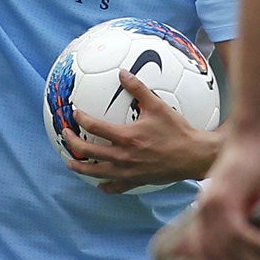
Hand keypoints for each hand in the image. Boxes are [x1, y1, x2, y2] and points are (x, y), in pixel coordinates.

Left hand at [63, 70, 217, 193]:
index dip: (81, 119)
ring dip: (81, 167)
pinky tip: (100, 184)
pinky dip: (106, 186)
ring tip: (70, 163)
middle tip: (65, 135)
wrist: (194, 157)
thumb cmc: (177, 130)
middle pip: (88, 152)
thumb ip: (138, 88)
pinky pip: (117, 187)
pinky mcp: (137, 181)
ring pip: (97, 172)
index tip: (74, 113)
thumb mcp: (158, 106)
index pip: (94, 127)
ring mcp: (129, 172)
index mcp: (126, 137)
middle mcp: (123, 157)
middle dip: (72, 143)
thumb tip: (122, 72)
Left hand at [187, 135, 259, 259]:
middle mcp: (203, 212)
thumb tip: (247, 250)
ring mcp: (211, 205)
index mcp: (203, 214)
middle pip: (213, 255)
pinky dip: (253, 245)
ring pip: (225, 248)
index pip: (203, 253)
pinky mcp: (224, 198)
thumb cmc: (250, 171)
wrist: (249, 140)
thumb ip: (239, 223)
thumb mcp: (242, 202)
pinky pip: (237, 232)